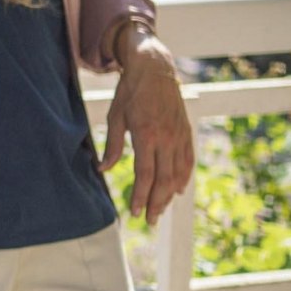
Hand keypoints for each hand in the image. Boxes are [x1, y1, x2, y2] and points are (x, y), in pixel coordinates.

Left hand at [98, 32, 193, 224]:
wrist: (155, 69)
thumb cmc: (130, 92)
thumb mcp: (115, 116)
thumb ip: (112, 145)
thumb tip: (103, 169)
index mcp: (146, 135)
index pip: (145, 174)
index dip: (140, 195)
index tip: (134, 211)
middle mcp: (167, 138)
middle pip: (164, 180)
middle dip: (156, 203)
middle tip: (148, 220)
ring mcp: (179, 136)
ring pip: (178, 174)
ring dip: (170, 195)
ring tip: (160, 209)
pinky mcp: (187, 132)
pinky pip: (188, 161)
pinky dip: (184, 178)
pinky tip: (178, 190)